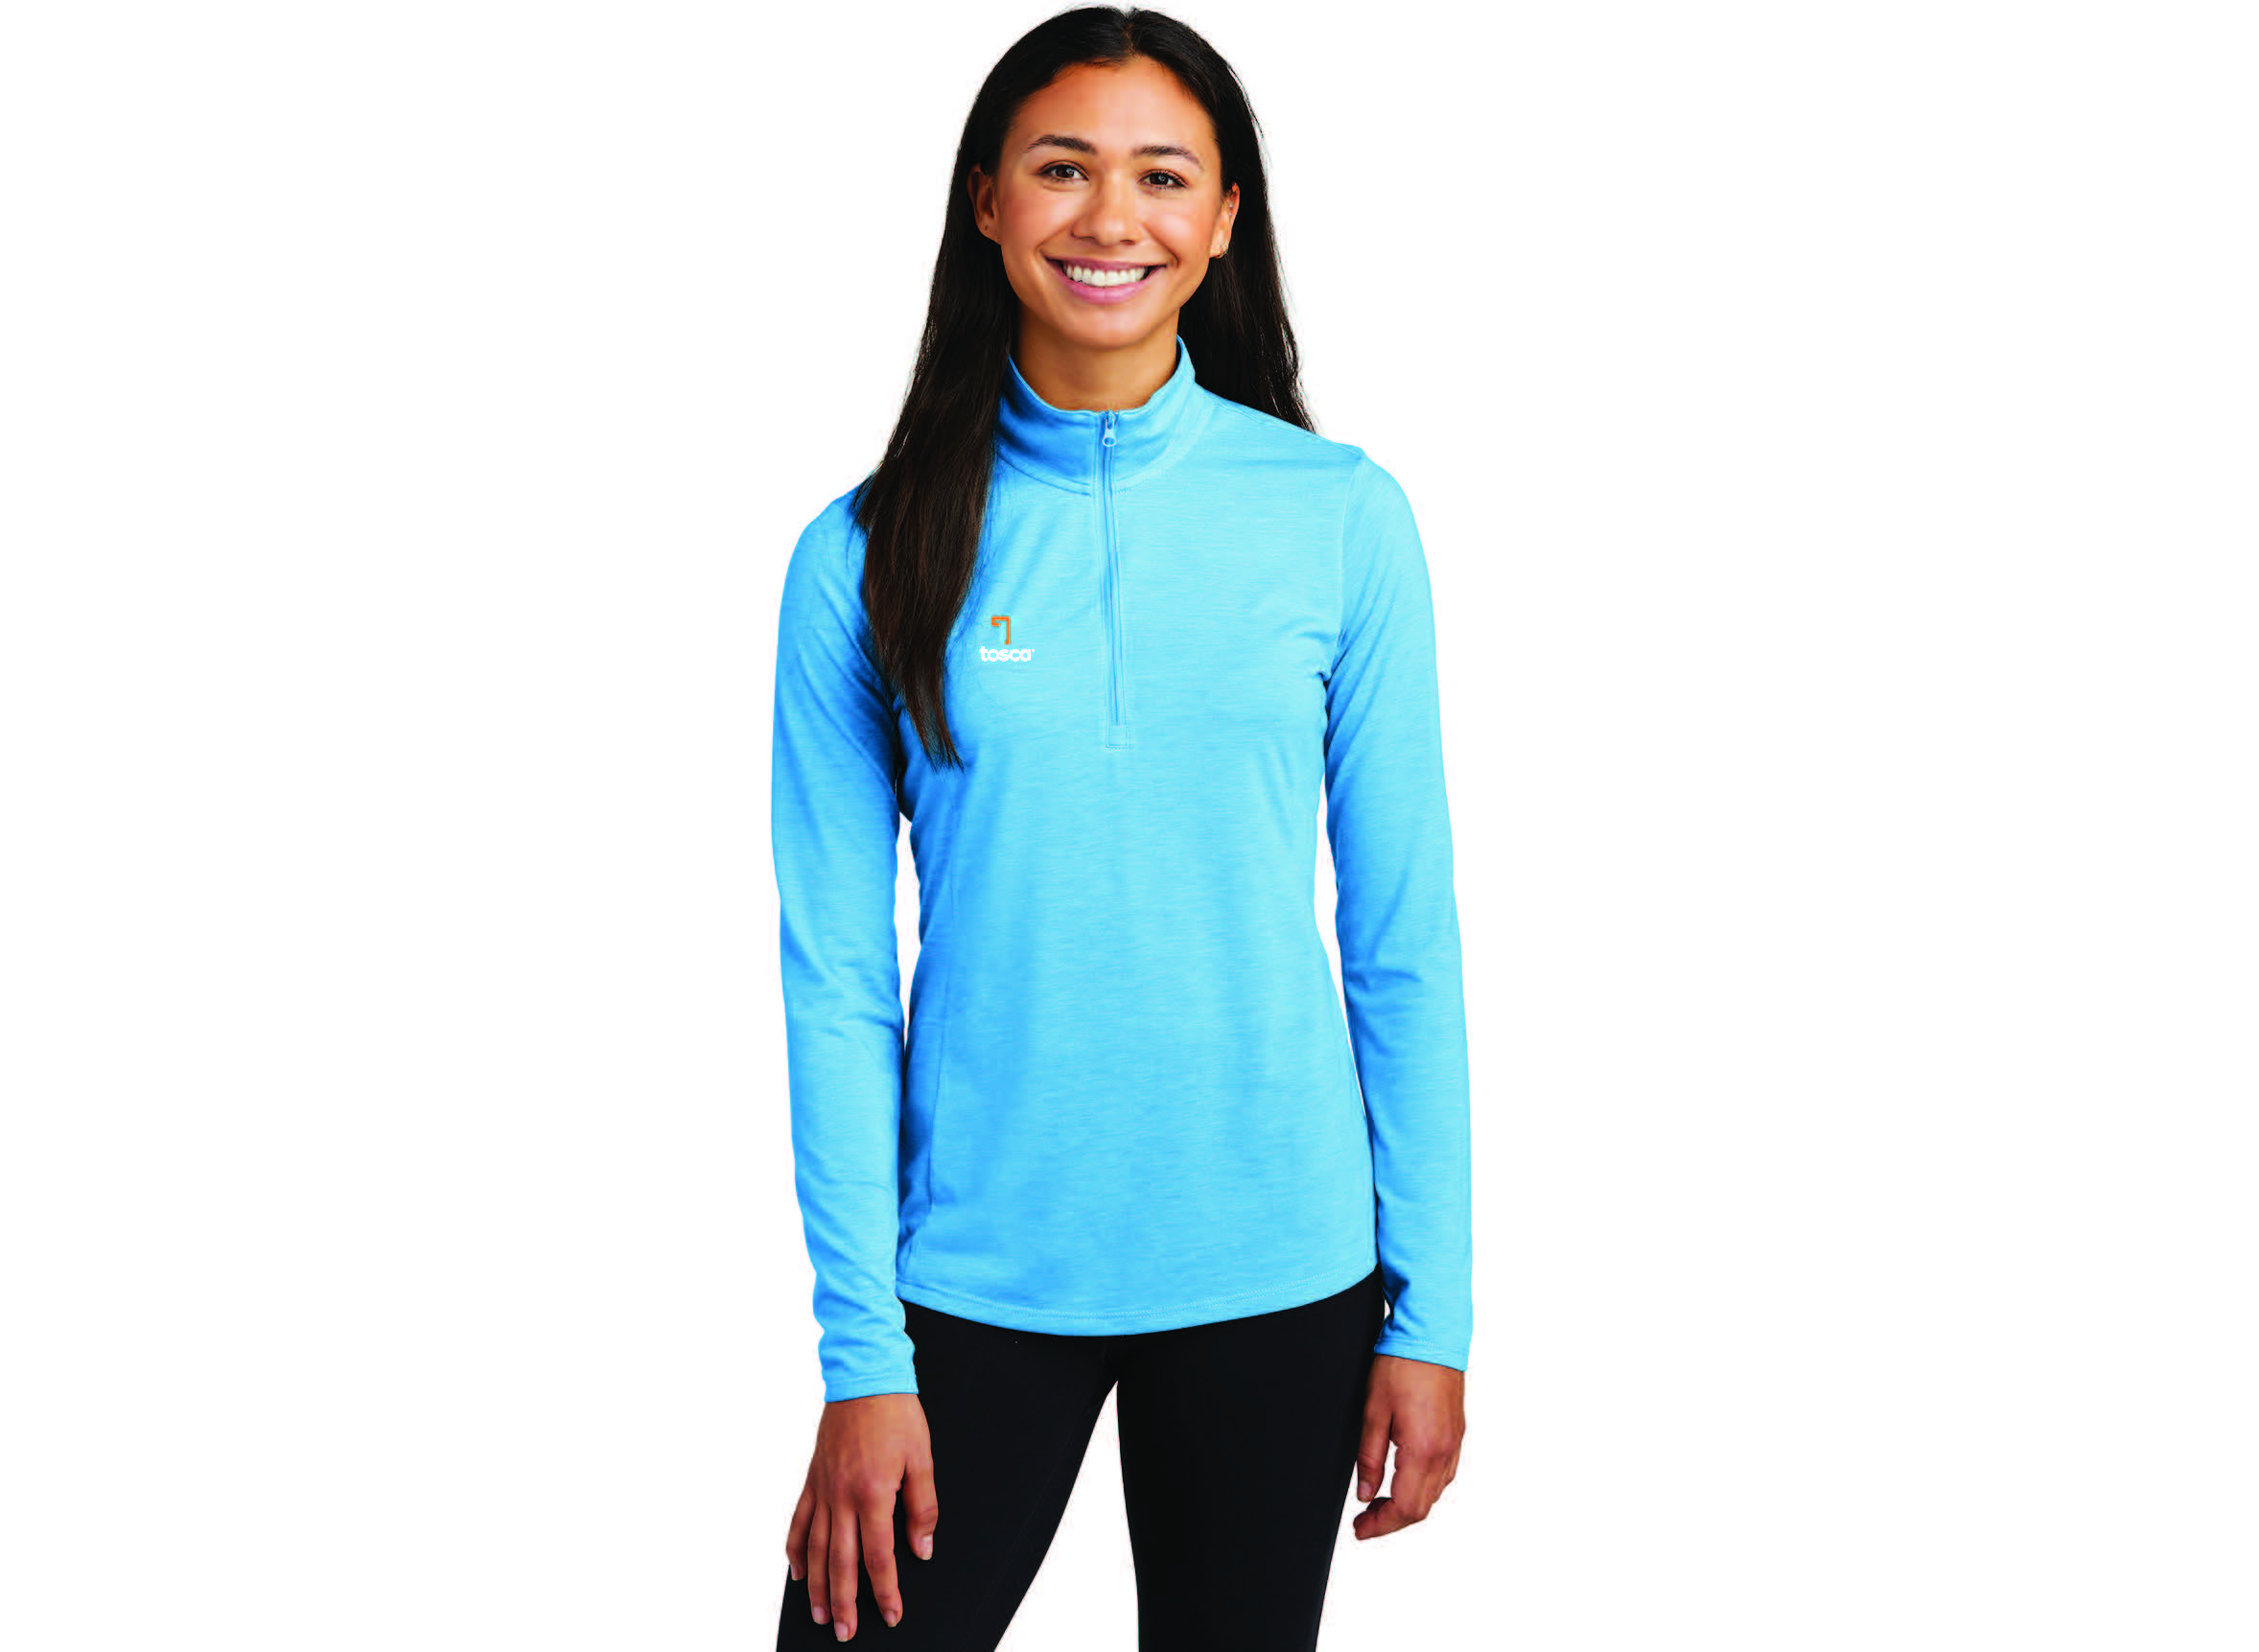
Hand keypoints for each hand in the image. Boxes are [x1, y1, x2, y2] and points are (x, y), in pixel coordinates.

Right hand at [785, 1393, 937, 1638]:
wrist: (864, 1375)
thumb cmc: (896, 1414)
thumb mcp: (922, 1458)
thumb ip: (922, 1507)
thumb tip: (922, 1548)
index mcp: (872, 1493)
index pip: (879, 1556)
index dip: (886, 1590)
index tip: (891, 1614)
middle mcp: (842, 1496)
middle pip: (841, 1562)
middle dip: (844, 1602)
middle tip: (844, 1632)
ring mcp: (823, 1489)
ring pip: (817, 1548)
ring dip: (818, 1585)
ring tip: (820, 1614)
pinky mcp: (813, 1479)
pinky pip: (800, 1521)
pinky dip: (797, 1549)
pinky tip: (798, 1571)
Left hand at [1351, 1355, 1464, 1538]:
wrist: (1432, 1333)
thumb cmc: (1402, 1365)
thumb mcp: (1373, 1411)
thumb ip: (1369, 1458)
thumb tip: (1366, 1494)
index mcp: (1423, 1450)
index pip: (1406, 1508)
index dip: (1381, 1525)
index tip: (1360, 1528)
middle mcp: (1445, 1452)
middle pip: (1422, 1507)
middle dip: (1392, 1520)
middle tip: (1364, 1519)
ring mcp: (1454, 1443)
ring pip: (1435, 1493)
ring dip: (1408, 1505)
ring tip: (1379, 1501)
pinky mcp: (1457, 1433)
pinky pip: (1444, 1475)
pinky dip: (1423, 1487)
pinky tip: (1404, 1479)